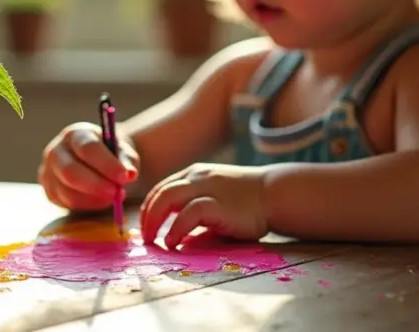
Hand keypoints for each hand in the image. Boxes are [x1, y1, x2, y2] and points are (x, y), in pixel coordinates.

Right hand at [38, 121, 139, 210]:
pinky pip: (67, 203)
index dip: (106, 164)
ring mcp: (48, 172)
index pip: (87, 148)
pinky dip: (88, 204)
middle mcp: (56, 151)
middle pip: (70, 172)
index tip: (125, 177)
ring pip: (68, 191)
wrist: (95, 161)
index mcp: (75, 134)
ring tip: (114, 196)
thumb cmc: (110, 154)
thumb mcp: (121, 152)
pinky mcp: (49, 191)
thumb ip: (126, 161)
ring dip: (94, 197)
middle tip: (118, 193)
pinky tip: (102, 199)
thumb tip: (130, 174)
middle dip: (96, 185)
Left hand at [140, 163, 267, 248]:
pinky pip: (189, 212)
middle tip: (144, 237)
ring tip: (152, 241)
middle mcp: (196, 178)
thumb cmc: (247, 204)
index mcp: (194, 175)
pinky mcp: (219, 204)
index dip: (149, 208)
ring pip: (168, 197)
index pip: (161, 188)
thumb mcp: (215, 201)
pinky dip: (176, 228)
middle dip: (146, 216)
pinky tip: (173, 242)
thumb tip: (177, 238)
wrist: (275, 194)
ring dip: (153, 220)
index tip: (145, 227)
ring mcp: (207, 189)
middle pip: (160, 193)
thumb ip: (194, 213)